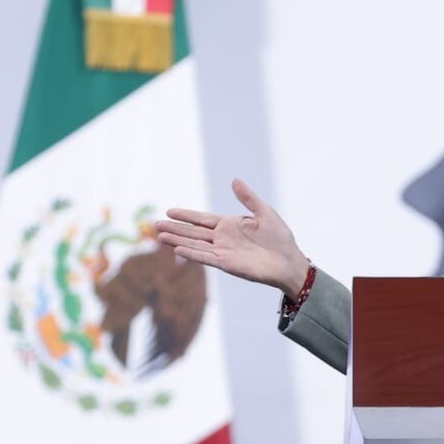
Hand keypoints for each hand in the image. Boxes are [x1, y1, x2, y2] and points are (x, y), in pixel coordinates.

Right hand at [154, 179, 309, 295]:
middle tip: (154, 224)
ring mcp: (223, 251)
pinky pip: (206, 257)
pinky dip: (192, 253)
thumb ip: (248, 198)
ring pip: (195, 244)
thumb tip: (235, 180)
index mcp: (230, 225)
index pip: (202, 219)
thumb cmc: (279, 238)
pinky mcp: (227, 263)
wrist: (289, 261)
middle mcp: (223, 238)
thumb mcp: (264, 212)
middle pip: (193, 232)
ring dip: (177, 240)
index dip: (186, 215)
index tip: (169, 211)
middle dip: (175, 228)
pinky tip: (178, 248)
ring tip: (159, 236)